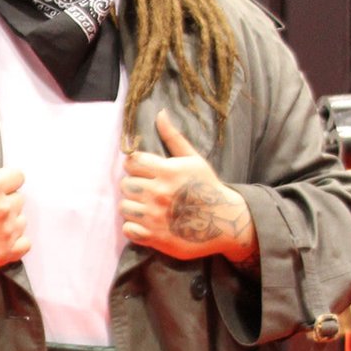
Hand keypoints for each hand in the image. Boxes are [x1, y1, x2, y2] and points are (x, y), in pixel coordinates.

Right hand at [0, 123, 28, 276]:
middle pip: (19, 199)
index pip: (18, 176)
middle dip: (5, 201)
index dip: (6, 181)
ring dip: (10, 221)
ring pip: (22, 220)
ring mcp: (6, 232)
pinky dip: (15, 241)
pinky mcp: (4, 253)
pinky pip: (25, 243)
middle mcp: (3, 208)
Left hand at [121, 111, 258, 263]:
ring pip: (124, 206)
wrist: (225, 222)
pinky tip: (145, 222)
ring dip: (132, 206)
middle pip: (126, 184)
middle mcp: (159, 193)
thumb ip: (173, 137)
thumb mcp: (194, 160)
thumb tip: (160, 113)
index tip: (143, 171)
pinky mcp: (155, 237)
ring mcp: (156, 216)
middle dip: (134, 185)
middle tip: (146, 190)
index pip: (132, 161)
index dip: (134, 165)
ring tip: (145, 206)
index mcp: (167, 172)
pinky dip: (133, 227)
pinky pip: (128, 229)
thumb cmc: (208, 188)